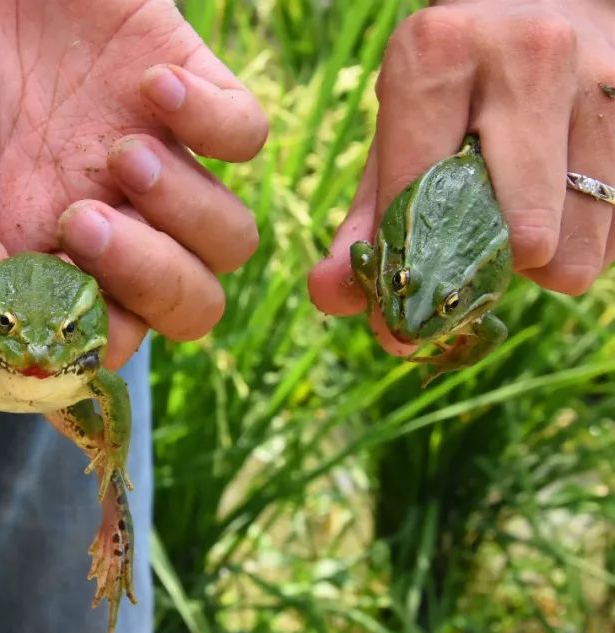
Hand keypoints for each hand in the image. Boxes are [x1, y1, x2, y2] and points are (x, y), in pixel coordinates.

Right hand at [0, 0, 266, 367]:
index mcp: (41, 250)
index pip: (107, 342)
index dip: (98, 333)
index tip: (56, 272)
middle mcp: (106, 215)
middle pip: (190, 306)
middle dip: (153, 280)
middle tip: (85, 215)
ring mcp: (152, 154)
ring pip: (231, 239)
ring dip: (185, 210)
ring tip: (120, 149)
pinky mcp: (186, 83)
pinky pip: (247, 136)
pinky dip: (215, 122)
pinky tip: (150, 86)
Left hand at [308, 0, 614, 354]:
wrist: (541, 4)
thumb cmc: (453, 86)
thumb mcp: (397, 132)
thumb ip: (365, 219)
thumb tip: (331, 296)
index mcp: (439, 54)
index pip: (421, 194)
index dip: (409, 272)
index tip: (401, 315)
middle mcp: (528, 58)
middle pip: (521, 237)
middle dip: (488, 268)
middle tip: (470, 248)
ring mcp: (602, 82)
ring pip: (575, 248)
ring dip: (539, 262)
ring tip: (514, 215)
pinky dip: (580, 242)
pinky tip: (557, 202)